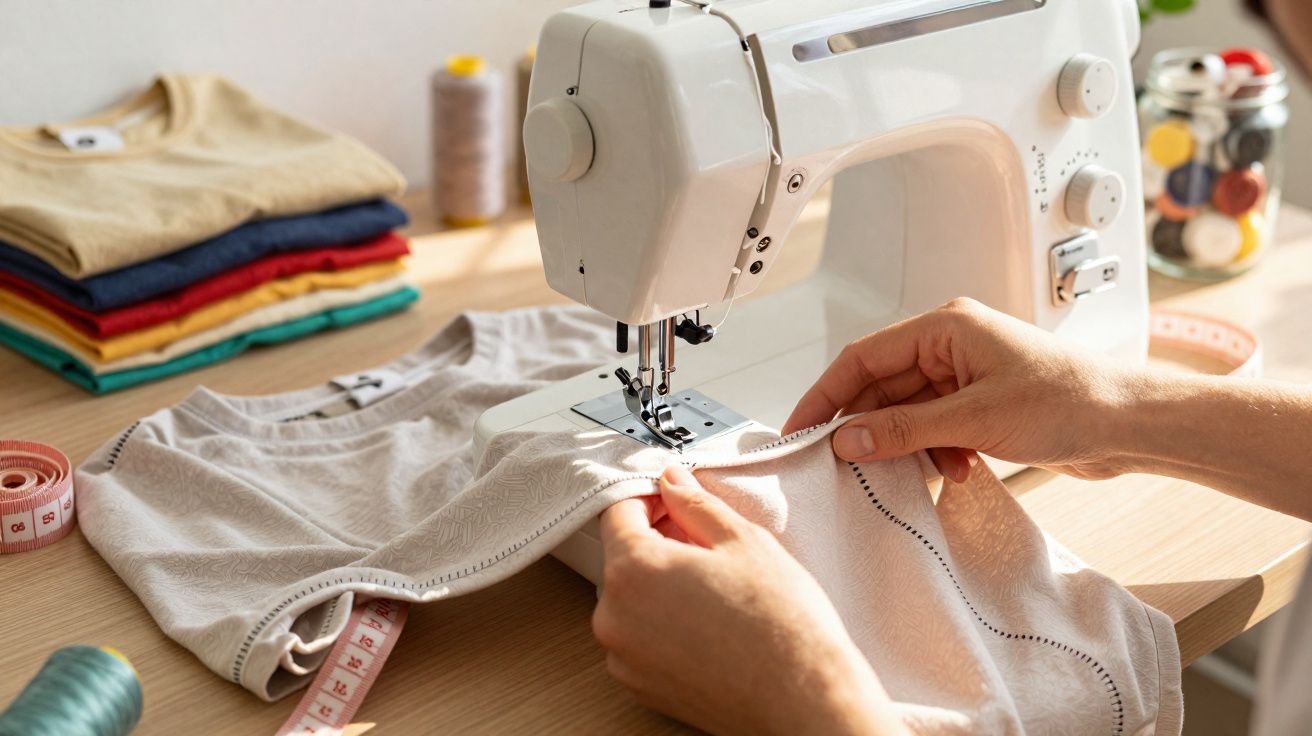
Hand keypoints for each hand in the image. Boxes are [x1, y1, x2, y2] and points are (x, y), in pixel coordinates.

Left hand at [593, 465, 904, 735]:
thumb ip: (695, 504)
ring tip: (715, 589)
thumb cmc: (782, 625)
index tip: (677, 502)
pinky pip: (640, 639)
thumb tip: (671, 481)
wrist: (804, 700)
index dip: (651, 499)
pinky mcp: (640, 687)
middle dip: (658, 542)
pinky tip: (710, 623)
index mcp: (633, 570)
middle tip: (707, 544)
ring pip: (632, 600)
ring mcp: (623, 658)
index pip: (618, 513)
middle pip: (622, 558)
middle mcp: (614, 617)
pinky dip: (665, 625)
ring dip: (661, 585)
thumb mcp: (743, 540)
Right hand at [782, 298, 1132, 480]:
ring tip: (915, 470)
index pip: (863, 357)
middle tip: (841, 462)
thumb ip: (902, 428)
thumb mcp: (973, 419)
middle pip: (881, 386)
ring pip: (906, 412)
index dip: (825, 394)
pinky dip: (934, 452)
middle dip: (866, 426)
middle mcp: (952, 346)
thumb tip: (846, 438)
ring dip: (905, 445)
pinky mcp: (981, 405)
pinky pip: (933, 428)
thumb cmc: (1071, 401)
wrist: (1130, 425)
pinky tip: (954, 470)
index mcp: (946, 327)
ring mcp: (966, 376)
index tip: (800, 429)